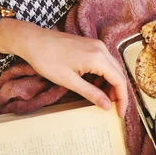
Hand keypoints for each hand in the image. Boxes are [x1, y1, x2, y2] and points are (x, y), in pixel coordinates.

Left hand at [0, 19, 127, 116]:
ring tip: (102, 99)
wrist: (33, 41)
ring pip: (112, 69)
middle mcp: (101, 49)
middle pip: (118, 74)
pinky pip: (104, 63)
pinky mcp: (90, 45)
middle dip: (118, 93)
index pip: (119, 81)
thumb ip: (91, 94)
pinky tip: (94, 85)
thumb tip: (107, 106)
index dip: (122, 99)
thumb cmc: (48, 60)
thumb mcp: (70, 82)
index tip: (119, 114)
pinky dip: (102, 76)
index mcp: (98, 58)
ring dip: (110, 85)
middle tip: (112, 109)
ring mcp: (96, 45)